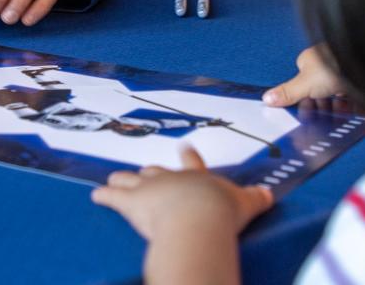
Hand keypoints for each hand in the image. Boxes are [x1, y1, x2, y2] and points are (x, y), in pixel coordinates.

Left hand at [90, 146, 273, 242]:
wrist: (198, 219)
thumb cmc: (221, 212)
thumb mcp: (245, 204)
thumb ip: (256, 198)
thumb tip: (269, 194)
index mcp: (197, 178)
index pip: (193, 163)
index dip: (188, 156)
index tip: (184, 146)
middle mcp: (170, 178)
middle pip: (156, 171)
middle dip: (150, 172)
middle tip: (146, 171)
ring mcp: (148, 188)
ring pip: (130, 180)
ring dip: (122, 180)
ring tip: (113, 179)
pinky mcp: (130, 202)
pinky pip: (112, 198)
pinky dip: (103, 197)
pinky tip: (95, 195)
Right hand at [262, 45, 344, 106]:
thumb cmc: (336, 64)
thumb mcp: (305, 82)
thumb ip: (287, 92)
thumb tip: (267, 97)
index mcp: (311, 60)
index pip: (302, 81)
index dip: (302, 97)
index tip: (302, 109)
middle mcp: (328, 66)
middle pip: (318, 91)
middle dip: (318, 104)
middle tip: (318, 113)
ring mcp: (344, 74)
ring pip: (336, 96)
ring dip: (334, 107)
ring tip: (335, 112)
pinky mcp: (360, 85)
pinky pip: (352, 99)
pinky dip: (349, 108)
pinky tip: (349, 111)